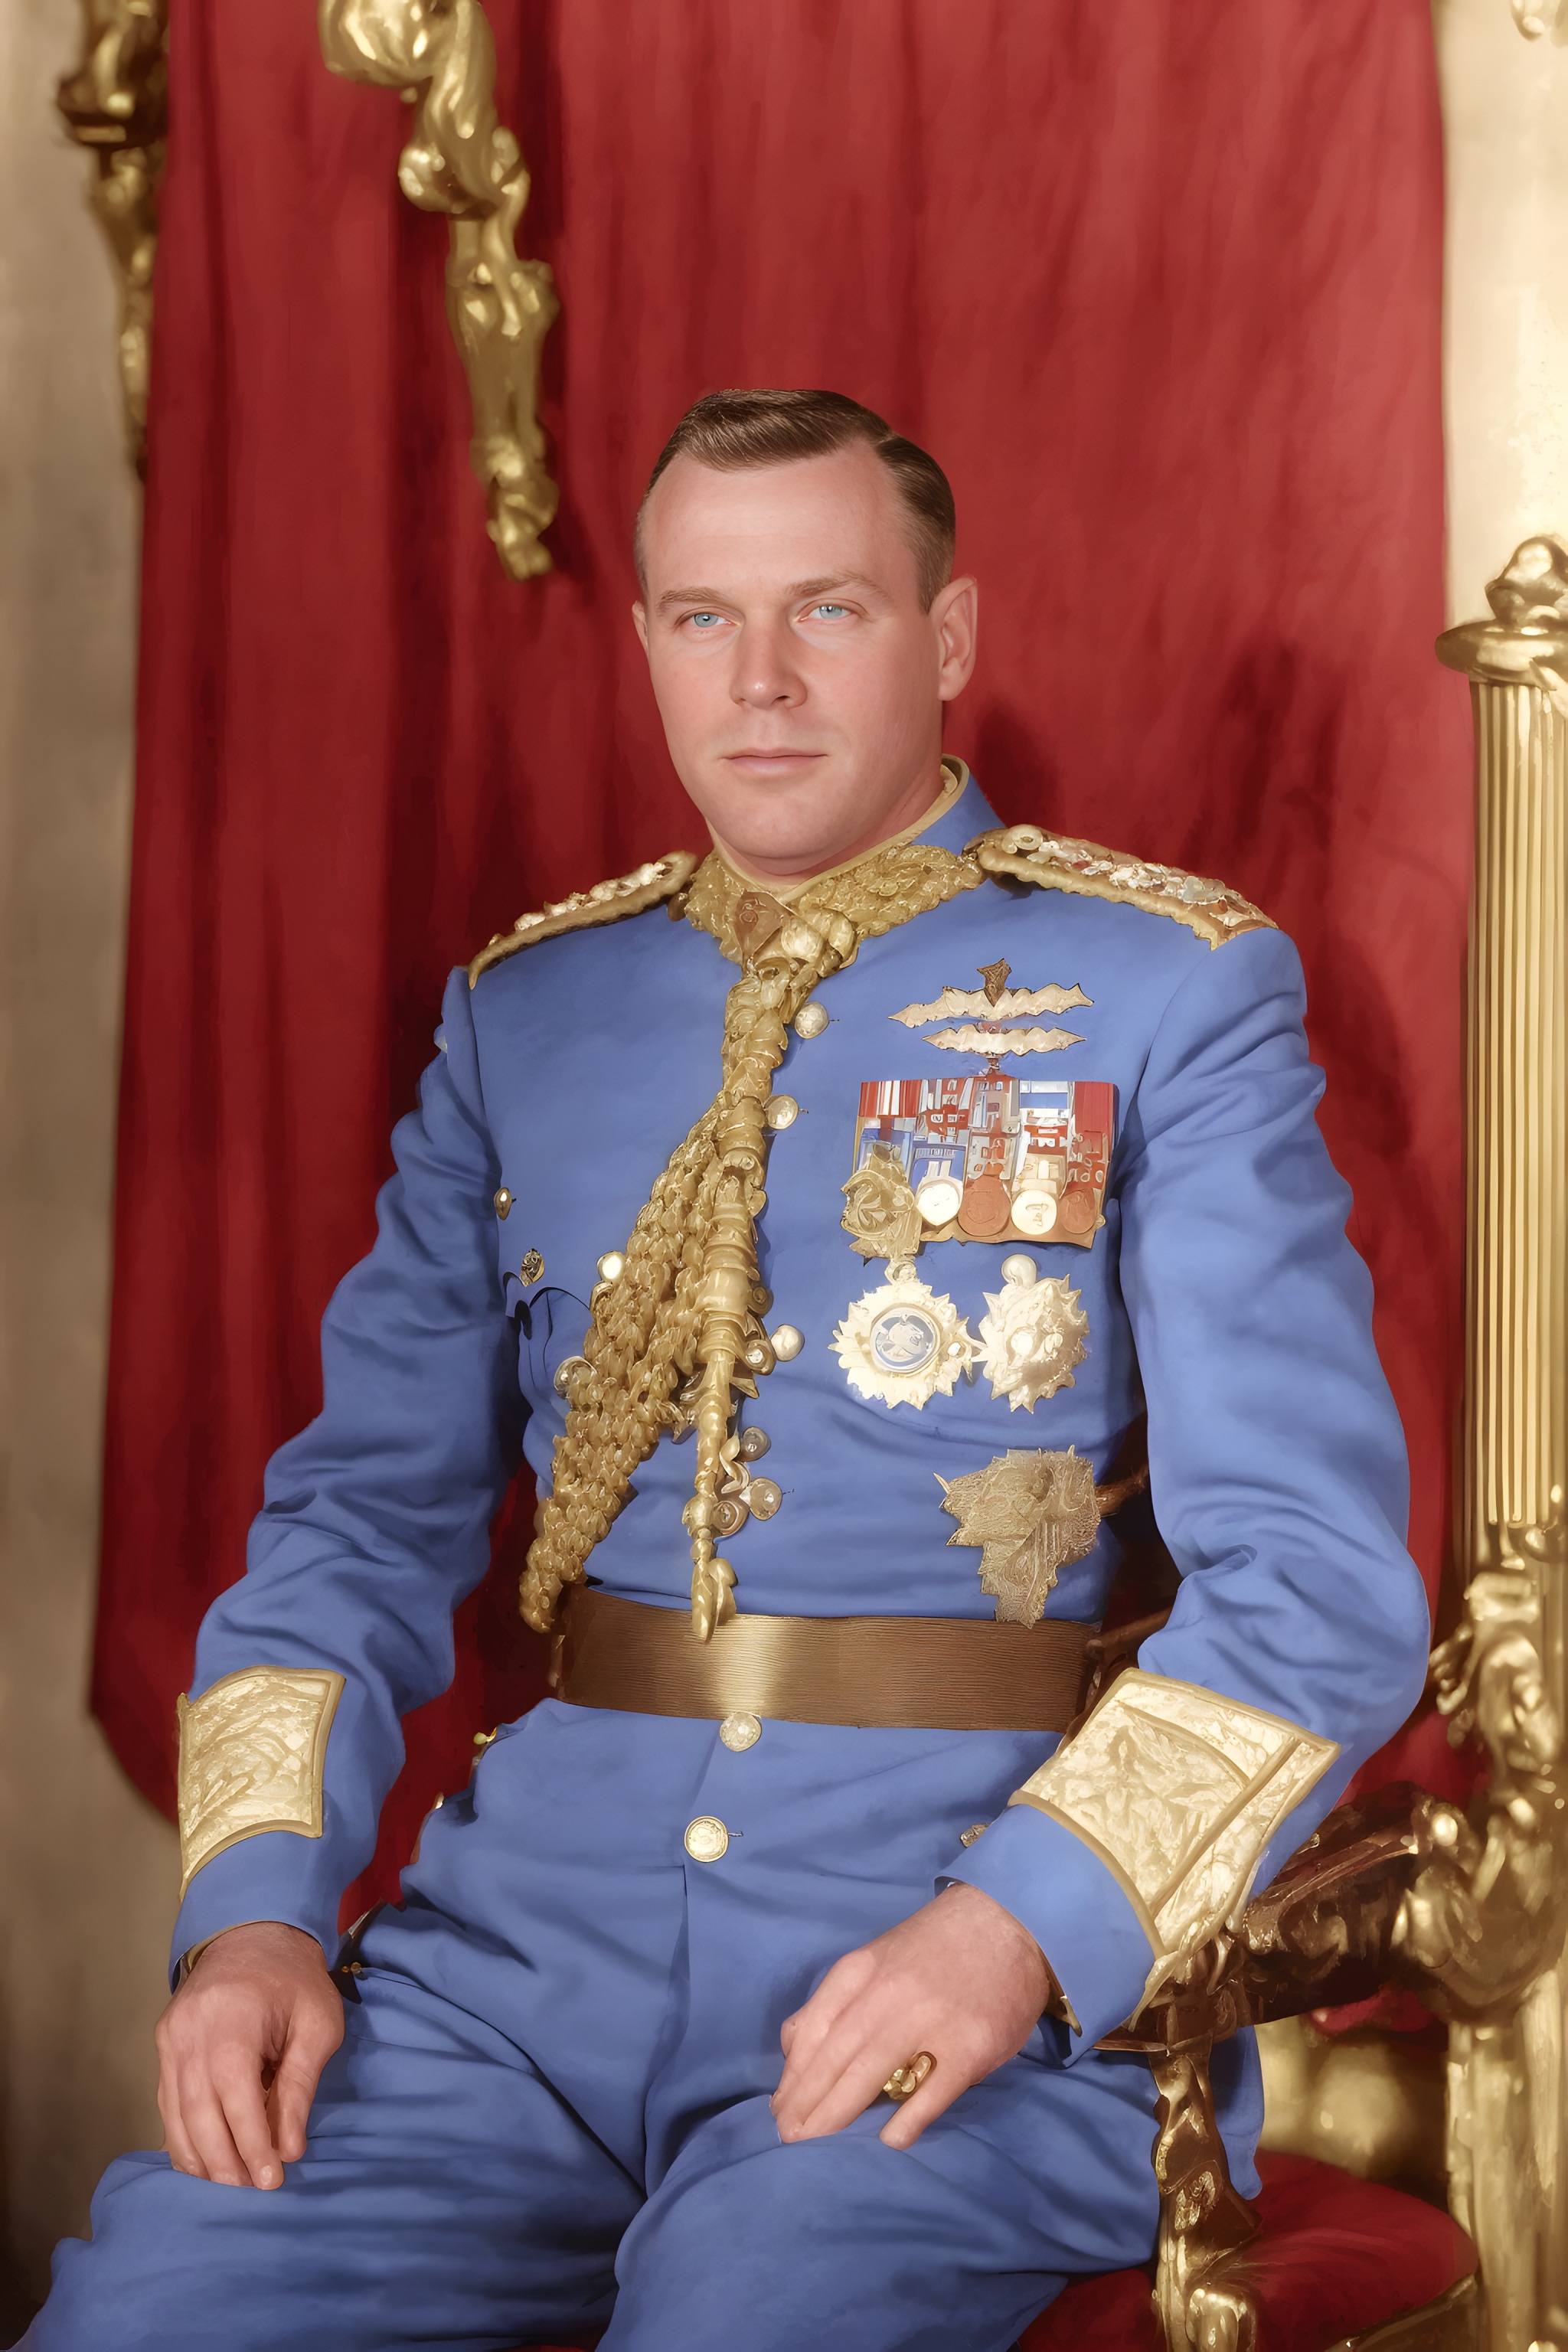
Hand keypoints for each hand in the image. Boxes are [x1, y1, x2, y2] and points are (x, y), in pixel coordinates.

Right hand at [155, 1920, 342, 2189]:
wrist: (255, 1933)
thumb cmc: (294, 1979)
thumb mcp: (317, 2023)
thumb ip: (299, 2085)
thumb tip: (289, 2148)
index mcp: (230, 2021)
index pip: (234, 2098)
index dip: (252, 2144)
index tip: (272, 2179)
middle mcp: (188, 2034)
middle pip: (198, 2114)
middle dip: (225, 2161)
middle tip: (253, 2189)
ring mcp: (169, 2040)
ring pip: (175, 2116)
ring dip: (202, 2158)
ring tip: (233, 2183)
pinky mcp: (162, 2047)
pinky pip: (167, 2104)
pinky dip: (183, 2138)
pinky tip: (205, 2161)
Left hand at [771, 1882, 1052, 2150]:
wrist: (1006, 1921)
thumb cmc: (931, 1948)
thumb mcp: (874, 1957)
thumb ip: (836, 1999)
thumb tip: (794, 2050)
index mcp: (859, 1970)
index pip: (811, 2031)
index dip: (791, 2077)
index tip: (779, 2110)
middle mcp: (887, 1994)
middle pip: (833, 2059)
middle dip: (805, 2105)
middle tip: (789, 2139)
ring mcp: (929, 2020)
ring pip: (869, 2077)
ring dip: (837, 2116)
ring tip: (818, 2146)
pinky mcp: (969, 2045)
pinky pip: (930, 2094)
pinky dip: (905, 2122)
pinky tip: (887, 2141)